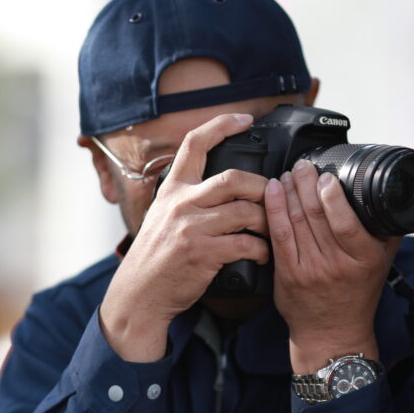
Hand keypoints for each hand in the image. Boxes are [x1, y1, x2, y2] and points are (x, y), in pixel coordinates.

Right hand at [100, 113, 269, 361]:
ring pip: (245, 212)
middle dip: (262, 186)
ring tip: (273, 230)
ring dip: (268, 221)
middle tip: (274, 197)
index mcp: (172, 190)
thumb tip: (219, 187)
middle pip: (233, 177)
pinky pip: (246, 244)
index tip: (245, 118)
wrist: (140, 294)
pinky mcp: (203, 253)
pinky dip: (262, 250)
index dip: (222, 124)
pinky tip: (263, 255)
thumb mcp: (161, 216)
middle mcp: (181, 203)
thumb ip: (186, 198)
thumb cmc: (155, 257)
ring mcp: (191, 228)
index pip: (194, 144)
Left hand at [264, 159, 400, 373]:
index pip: (345, 222)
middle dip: (306, 183)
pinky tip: (273, 192)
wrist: (332, 332)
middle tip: (302, 165)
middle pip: (316, 215)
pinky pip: (278, 235)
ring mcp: (308, 269)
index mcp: (362, 258)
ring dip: (289, 192)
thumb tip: (389, 195)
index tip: (326, 175)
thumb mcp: (382, 262)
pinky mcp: (287, 273)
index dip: (332, 195)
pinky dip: (274, 210)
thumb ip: (386, 230)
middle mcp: (335, 264)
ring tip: (290, 174)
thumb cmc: (357, 295)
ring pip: (295, 221)